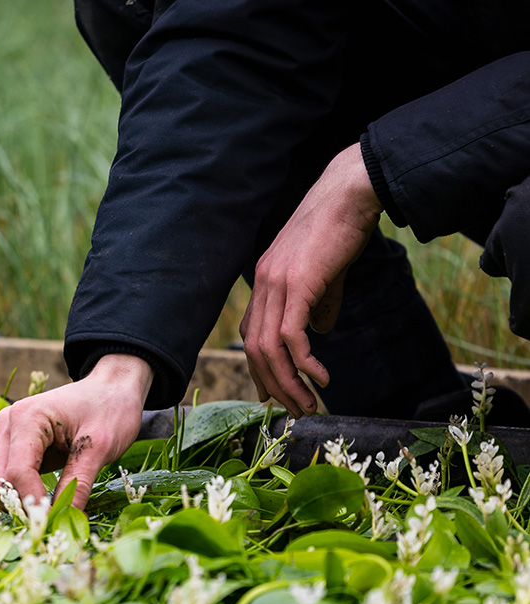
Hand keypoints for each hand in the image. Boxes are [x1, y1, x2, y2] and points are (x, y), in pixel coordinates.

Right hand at [0, 354, 153, 511]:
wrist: (112, 388)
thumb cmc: (110, 409)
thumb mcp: (101, 447)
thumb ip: (79, 483)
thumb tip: (65, 520)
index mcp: (27, 418)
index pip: (17, 473)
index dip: (33, 504)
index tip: (55, 524)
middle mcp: (9, 425)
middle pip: (0, 480)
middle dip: (23, 505)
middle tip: (54, 523)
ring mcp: (9, 435)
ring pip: (1, 483)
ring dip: (23, 502)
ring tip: (54, 512)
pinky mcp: (16, 446)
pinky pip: (11, 479)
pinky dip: (26, 494)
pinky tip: (49, 501)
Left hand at [239, 143, 382, 416]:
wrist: (350, 194)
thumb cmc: (341, 230)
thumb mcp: (325, 274)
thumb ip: (319, 303)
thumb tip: (320, 332)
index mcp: (264, 283)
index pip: (252, 336)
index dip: (260, 370)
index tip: (274, 394)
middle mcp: (262, 285)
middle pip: (256, 350)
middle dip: (275, 386)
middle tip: (297, 409)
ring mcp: (276, 284)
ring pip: (270, 350)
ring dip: (290, 383)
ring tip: (310, 404)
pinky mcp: (297, 284)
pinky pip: (292, 337)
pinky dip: (305, 363)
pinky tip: (321, 377)